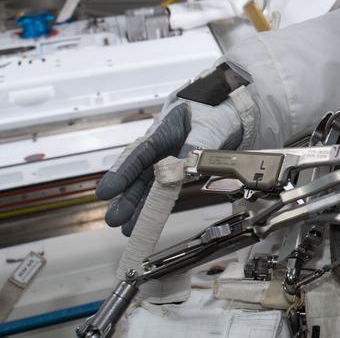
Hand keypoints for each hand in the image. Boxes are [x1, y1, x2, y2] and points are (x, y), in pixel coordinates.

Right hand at [96, 99, 242, 234]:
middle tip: (114, 218)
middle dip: (126, 197)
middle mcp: (161, 149)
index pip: (139, 153)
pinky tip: (147, 221)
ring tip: (127, 228)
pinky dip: (157, 206)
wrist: (232, 113)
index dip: (122, 172)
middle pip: (139, 174)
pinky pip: (165, 191)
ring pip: (148, 186)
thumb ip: (195, 146)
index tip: (107, 190)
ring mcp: (168, 162)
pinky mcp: (179, 174)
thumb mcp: (208, 125)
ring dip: (138, 207)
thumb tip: (181, 166)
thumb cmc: (214, 112)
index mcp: (163, 131)